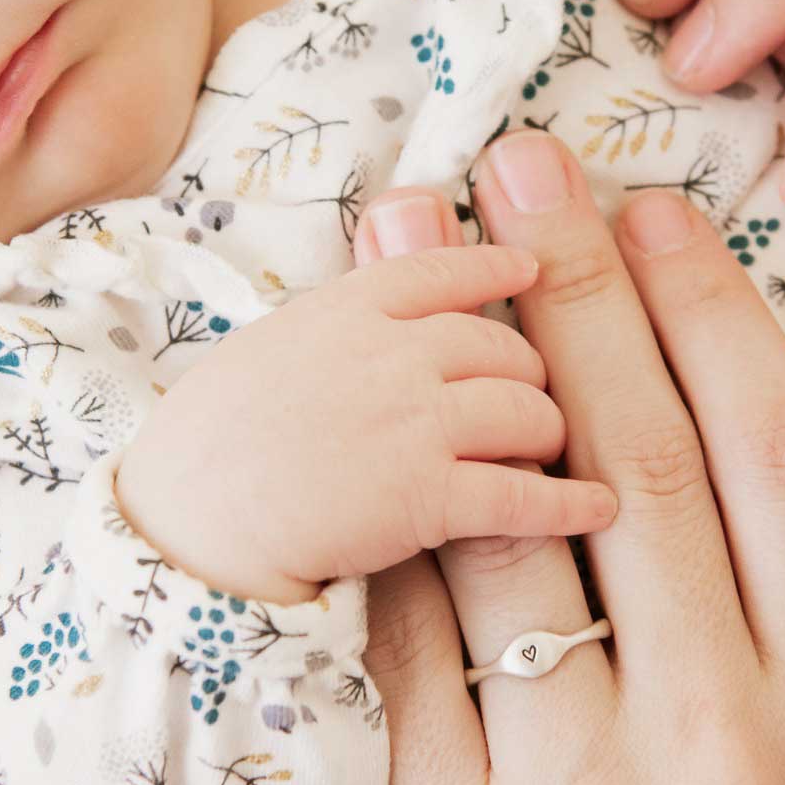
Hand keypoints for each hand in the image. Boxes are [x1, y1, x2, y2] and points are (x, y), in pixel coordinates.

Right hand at [114, 237, 616, 605]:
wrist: (185, 518)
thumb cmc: (208, 443)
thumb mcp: (266, 351)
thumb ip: (336, 331)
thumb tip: (375, 327)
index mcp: (349, 309)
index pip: (444, 270)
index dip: (496, 266)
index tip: (530, 268)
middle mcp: (395, 352)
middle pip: (504, 349)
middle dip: (530, 377)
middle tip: (535, 403)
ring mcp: (415, 421)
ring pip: (526, 412)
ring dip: (550, 434)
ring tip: (555, 452)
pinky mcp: (427, 495)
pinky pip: (522, 494)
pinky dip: (570, 504)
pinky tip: (599, 508)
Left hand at [360, 133, 784, 784]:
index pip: (772, 464)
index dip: (707, 313)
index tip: (649, 214)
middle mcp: (718, 750)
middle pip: (633, 462)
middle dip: (567, 292)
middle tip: (517, 174)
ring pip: (506, 538)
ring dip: (450, 371)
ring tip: (402, 248)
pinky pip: (413, 654)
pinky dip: (389, 525)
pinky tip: (358, 420)